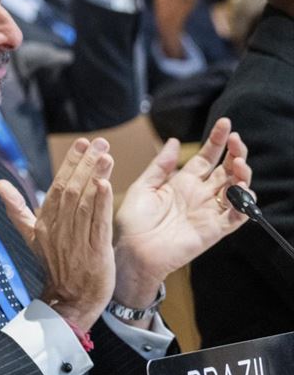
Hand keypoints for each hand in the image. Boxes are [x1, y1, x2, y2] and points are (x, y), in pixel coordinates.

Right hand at [0, 138, 115, 330]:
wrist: (69, 301)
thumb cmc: (55, 265)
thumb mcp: (31, 236)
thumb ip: (17, 209)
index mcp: (43, 224)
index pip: (57, 187)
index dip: (69, 164)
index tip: (81, 144)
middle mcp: (58, 231)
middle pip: (71, 191)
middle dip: (85, 164)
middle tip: (99, 143)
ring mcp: (75, 242)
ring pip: (85, 203)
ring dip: (96, 177)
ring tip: (106, 156)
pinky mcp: (94, 253)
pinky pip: (97, 224)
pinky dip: (101, 203)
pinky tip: (106, 184)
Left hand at [112, 118, 251, 312]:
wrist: (131, 252)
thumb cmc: (132, 222)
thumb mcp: (144, 187)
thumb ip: (160, 165)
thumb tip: (173, 140)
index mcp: (183, 182)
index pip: (207, 157)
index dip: (217, 141)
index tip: (224, 122)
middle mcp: (199, 195)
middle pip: (227, 170)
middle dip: (235, 152)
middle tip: (235, 139)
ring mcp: (208, 212)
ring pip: (237, 190)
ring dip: (243, 175)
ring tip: (238, 162)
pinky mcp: (213, 230)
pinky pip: (236, 217)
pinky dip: (244, 204)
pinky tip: (240, 190)